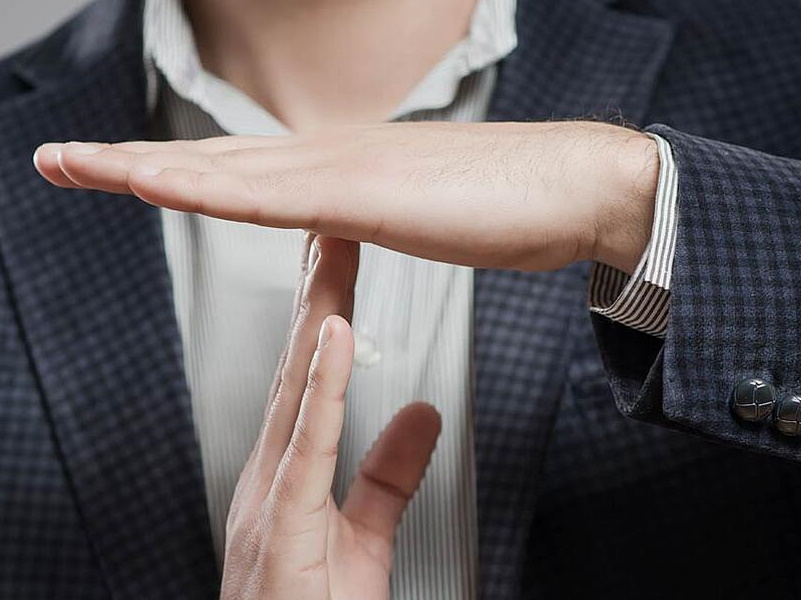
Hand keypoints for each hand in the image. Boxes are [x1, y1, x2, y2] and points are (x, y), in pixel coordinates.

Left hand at [34, 121, 657, 273]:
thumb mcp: (423, 210)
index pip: (241, 173)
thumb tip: (352, 216)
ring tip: (74, 165)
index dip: (175, 172)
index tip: (120, 176)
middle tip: (60, 160)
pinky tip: (151, 183)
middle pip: (213, 163)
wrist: (577, 185)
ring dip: (143, 169)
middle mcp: (332, 158)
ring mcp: (345, 171)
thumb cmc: (509, 204)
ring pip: (223, 173)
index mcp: (344, 168)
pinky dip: (202, 190)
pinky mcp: (365, 195)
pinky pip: (267, 198)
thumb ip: (377, 211)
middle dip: (130, 163)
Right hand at [219, 235, 440, 599]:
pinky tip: (331, 332)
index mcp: (285, 471)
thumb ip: (388, 473)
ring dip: (314, 313)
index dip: (321, 312)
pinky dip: (319, 383)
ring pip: (294, 387)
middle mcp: (268, 470)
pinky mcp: (280, 524)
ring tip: (330, 250)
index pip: (306, 374)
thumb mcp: (360, 533)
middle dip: (313, 290)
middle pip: (295, 364)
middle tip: (327, 222)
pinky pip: (304, 443)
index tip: (335, 260)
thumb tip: (420, 413)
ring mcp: (267, 494)